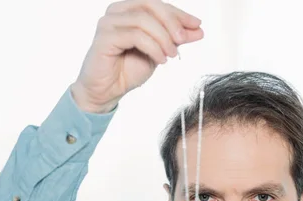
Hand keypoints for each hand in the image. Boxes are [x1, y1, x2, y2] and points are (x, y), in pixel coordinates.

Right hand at [71, 0, 202, 112]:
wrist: (108, 90)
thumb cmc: (128, 69)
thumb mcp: (160, 51)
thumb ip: (176, 39)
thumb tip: (198, 29)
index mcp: (129, 10)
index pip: (158, 4)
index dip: (179, 14)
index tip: (197, 25)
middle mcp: (117, 11)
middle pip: (151, 5)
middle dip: (172, 22)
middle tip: (184, 39)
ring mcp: (108, 23)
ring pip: (143, 20)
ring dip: (163, 38)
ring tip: (171, 55)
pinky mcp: (104, 37)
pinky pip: (135, 36)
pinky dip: (153, 48)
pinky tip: (160, 60)